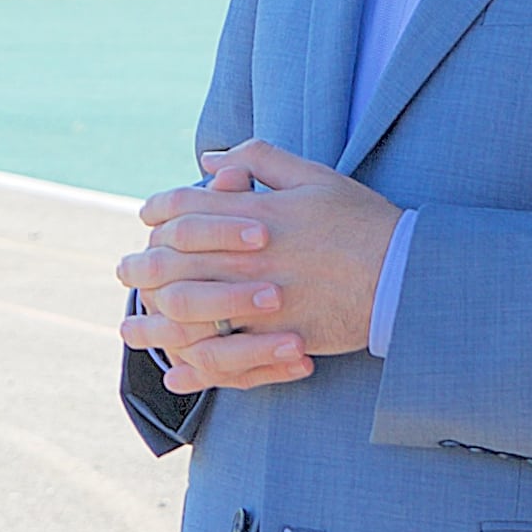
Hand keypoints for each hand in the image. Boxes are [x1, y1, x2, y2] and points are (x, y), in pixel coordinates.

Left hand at [117, 139, 396, 392]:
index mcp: (254, 214)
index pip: (182, 208)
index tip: (148, 220)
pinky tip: (177, 372)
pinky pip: (224, 357)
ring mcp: (259, 301)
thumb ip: (260, 159)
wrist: (406, 274)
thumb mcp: (314, 177)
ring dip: (153, 324)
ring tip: (133, 330)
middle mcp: (247, 257)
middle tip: (125, 273)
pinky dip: (195, 367)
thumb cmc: (362, 221)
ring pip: (185, 314)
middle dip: (139, 268)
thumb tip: (210, 158)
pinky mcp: (276, 338)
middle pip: (170, 262)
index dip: (157, 212)